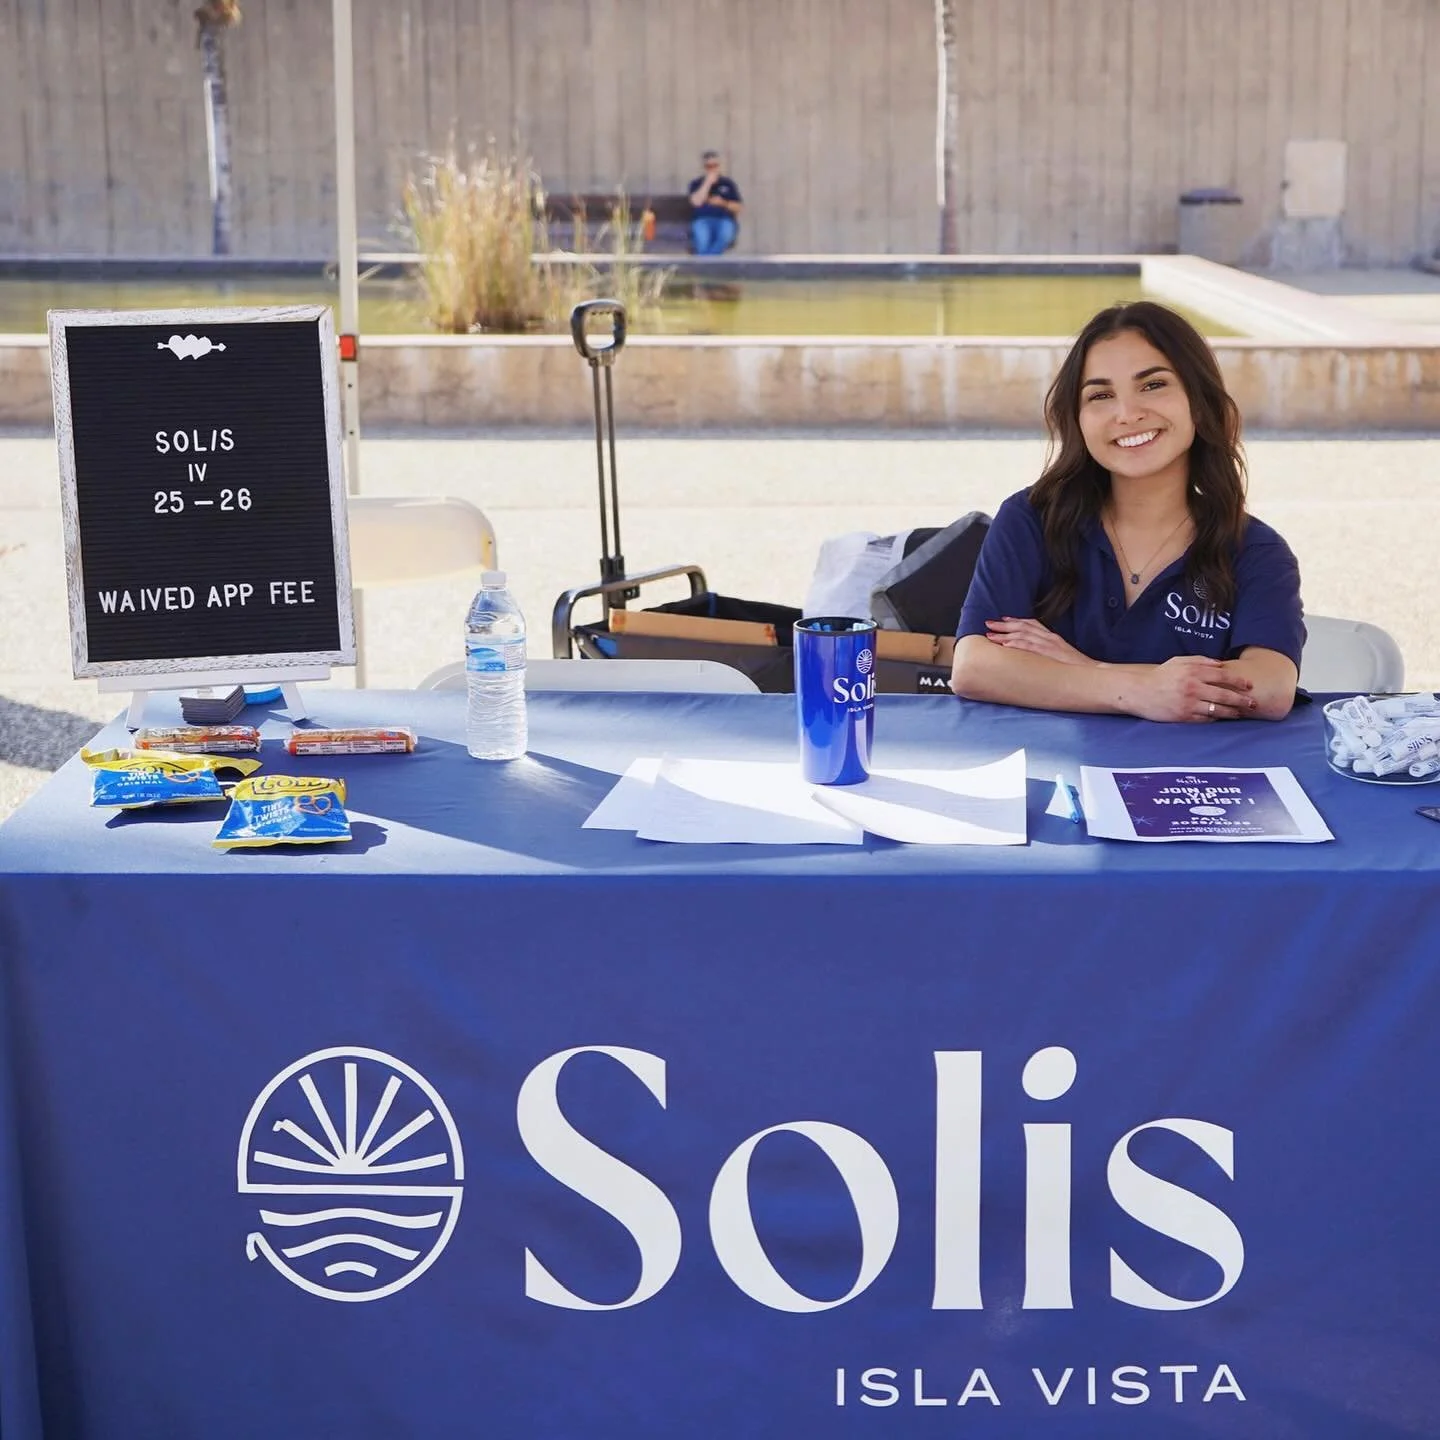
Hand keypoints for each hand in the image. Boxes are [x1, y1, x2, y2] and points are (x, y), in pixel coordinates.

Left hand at [984, 617, 1093, 666]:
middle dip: (1004, 625)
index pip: (1032, 624)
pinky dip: (1016, 643)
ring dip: (1004, 634)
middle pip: (1023, 627)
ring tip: (990, 634)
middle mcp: (1050, 638)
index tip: (1002, 619)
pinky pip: (1030, 646)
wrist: (1092, 674)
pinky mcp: (1050, 653)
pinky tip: (1005, 644)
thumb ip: (1048, 654)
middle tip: (988, 624)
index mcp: (1053, 638)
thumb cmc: (1077, 669)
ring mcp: (1050, 645)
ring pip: (1023, 634)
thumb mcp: (1061, 657)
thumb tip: (1034, 658)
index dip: (1016, 621)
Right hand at [1132, 656, 1256, 722]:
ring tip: (1240, 713)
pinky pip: (1205, 719)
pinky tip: (1221, 717)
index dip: (1239, 681)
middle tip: (1252, 703)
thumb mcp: (1179, 661)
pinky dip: (1215, 718)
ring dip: (1232, 712)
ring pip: (1217, 709)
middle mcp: (1193, 688)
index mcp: (1193, 672)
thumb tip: (1221, 664)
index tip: (1249, 685)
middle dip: (1241, 700)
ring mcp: (1189, 703)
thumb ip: (1201, 661)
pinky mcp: (1183, 716)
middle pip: (1225, 694)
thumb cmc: (1160, 675)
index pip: (1223, 676)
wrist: (1139, 691)